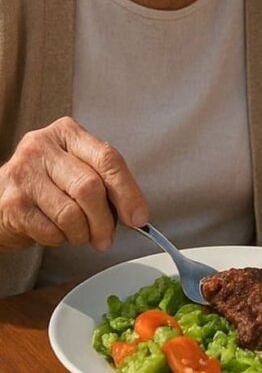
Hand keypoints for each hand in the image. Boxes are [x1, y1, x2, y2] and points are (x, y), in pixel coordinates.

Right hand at [0, 117, 147, 250]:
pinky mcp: (11, 203)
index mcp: (68, 133)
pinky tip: (56, 232)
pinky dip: (60, 239)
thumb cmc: (48, 184)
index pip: (107, 158)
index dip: (128, 191)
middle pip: (89, 187)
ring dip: (82, 233)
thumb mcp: (77, 169)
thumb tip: (135, 214)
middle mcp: (42, 147)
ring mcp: (23, 174)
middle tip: (107, 238)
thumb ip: (106, 182)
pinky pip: (50, 230)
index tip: (138, 217)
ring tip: (80, 235)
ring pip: (70, 213)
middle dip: (105, 220)